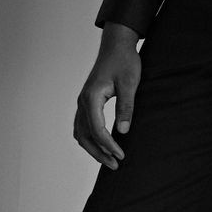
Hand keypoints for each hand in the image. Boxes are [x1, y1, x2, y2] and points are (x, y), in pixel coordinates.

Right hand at [73, 23, 141, 169]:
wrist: (116, 45)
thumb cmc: (124, 61)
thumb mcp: (130, 84)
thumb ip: (125, 107)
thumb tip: (123, 131)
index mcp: (92, 97)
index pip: (97, 130)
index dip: (109, 145)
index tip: (121, 155)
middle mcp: (83, 101)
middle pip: (85, 135)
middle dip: (99, 153)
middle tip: (115, 165)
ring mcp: (82, 102)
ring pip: (81, 132)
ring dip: (93, 148)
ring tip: (109, 160)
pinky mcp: (87, 102)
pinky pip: (82, 126)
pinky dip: (90, 139)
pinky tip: (102, 145)